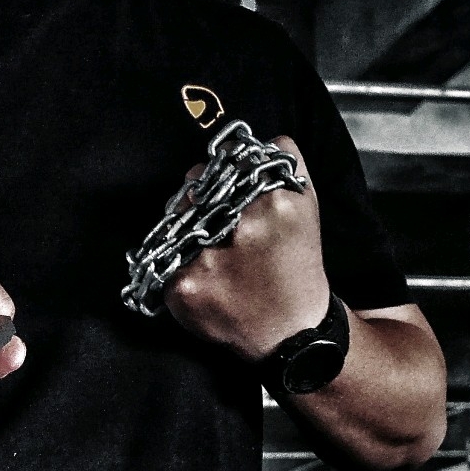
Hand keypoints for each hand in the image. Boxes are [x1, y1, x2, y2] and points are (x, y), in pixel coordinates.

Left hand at [162, 135, 331, 360]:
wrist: (292, 331)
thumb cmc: (296, 265)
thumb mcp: (306, 206)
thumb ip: (286, 163)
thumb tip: (262, 139)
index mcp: (277, 202)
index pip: (221, 165)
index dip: (216, 176)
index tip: (222, 193)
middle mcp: (244, 228)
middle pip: (192, 189)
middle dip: (196, 201)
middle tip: (216, 229)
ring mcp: (210, 260)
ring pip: (175, 222)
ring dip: (185, 233)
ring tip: (213, 256)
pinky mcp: (184, 288)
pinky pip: (164, 258)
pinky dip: (176, 265)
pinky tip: (204, 278)